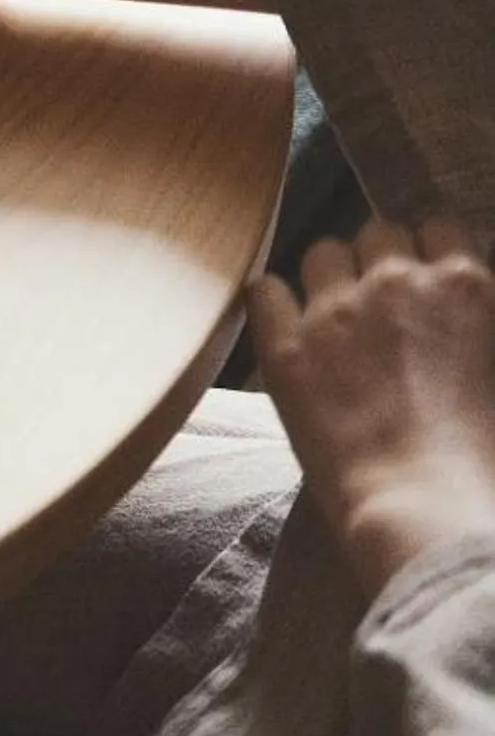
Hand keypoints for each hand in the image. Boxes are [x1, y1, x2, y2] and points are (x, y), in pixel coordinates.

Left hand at [250, 221, 494, 599]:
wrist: (427, 509)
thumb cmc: (486, 459)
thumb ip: (473, 325)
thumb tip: (457, 325)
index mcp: (465, 287)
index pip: (438, 226)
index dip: (429, 253)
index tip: (423, 278)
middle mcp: (397, 282)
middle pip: (377, 232)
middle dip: (380, 260)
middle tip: (382, 304)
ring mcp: (335, 310)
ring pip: (321, 251)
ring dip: (330, 275)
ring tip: (337, 317)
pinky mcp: (284, 343)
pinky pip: (264, 289)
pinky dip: (275, 303)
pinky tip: (287, 328)